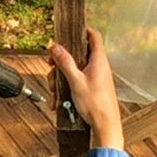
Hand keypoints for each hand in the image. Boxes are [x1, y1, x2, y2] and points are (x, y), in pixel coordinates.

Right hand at [51, 28, 123, 149]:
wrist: (105, 126)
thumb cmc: (95, 105)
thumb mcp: (76, 82)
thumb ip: (65, 63)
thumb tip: (55, 47)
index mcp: (98, 61)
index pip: (94, 36)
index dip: (82, 31)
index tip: (69, 32)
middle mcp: (98, 67)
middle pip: (78, 54)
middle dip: (62, 61)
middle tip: (51, 66)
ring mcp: (96, 77)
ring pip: (74, 70)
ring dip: (61, 79)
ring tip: (54, 91)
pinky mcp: (92, 88)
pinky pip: (77, 82)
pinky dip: (66, 89)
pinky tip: (59, 101)